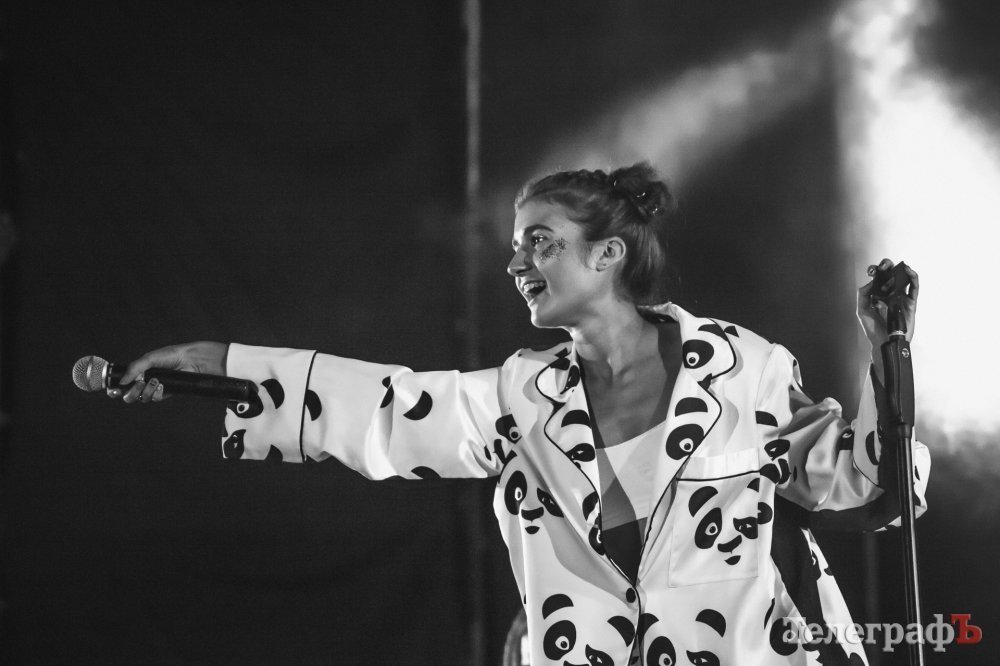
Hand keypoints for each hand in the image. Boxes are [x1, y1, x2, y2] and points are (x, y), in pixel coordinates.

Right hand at [114, 341, 227, 403]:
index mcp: (137, 372)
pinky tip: (162, 385)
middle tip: (138, 384)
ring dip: (145, 391)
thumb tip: (121, 382)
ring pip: (140, 399)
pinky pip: (154, 399)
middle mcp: (143, 381)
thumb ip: (134, 368)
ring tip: (155, 381)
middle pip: (128, 396)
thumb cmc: (171, 355)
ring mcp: (153, 388)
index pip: (121, 384)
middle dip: (130, 392)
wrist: (190, 360)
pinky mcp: (164, 393)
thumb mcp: (149, 358)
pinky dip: (156, 393)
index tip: (113, 390)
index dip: (114, 390)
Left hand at [857, 258, 918, 381]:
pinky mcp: (910, 303)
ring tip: (898, 266)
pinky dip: (913, 278)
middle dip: (888, 266)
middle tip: (884, 267)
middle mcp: (890, 294)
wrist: (883, 342)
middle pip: (892, 274)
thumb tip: (872, 282)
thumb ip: (863, 294)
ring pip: (904, 279)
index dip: (876, 270)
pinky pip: (914, 288)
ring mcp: (901, 298)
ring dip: (901, 270)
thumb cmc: (873, 328)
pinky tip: (908, 271)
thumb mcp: (862, 310)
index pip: (878, 277)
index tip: (872, 271)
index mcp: (878, 294)